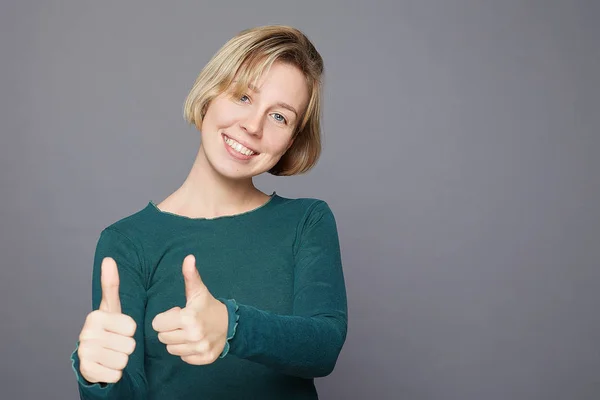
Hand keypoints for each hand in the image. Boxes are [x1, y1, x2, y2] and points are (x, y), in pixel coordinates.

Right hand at [77, 257, 136, 383]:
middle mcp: (87, 333)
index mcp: (95, 316)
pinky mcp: (86, 371)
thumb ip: (111, 284)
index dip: (130, 330)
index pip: (131, 327)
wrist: (92, 354)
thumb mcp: (111, 306)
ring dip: (121, 359)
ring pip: (123, 360)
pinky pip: (116, 374)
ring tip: (111, 353)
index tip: (118, 328)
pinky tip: (106, 365)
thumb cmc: (107, 326)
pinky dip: (115, 373)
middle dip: (126, 346)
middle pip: (129, 345)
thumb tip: (108, 259)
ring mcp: (85, 353)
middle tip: (115, 343)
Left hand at [152, 254, 227, 364]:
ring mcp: (199, 348)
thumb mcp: (198, 291)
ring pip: (171, 349)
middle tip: (183, 323)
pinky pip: (183, 358)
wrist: (231, 324)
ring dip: (178, 341)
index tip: (178, 314)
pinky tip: (195, 341)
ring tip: (189, 331)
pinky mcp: (204, 358)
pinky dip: (187, 351)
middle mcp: (193, 336)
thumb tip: (189, 258)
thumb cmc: (208, 306)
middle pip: (163, 337)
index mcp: (188, 318)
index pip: (157, 324)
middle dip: (170, 329)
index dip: (166, 318)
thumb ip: (190, 275)